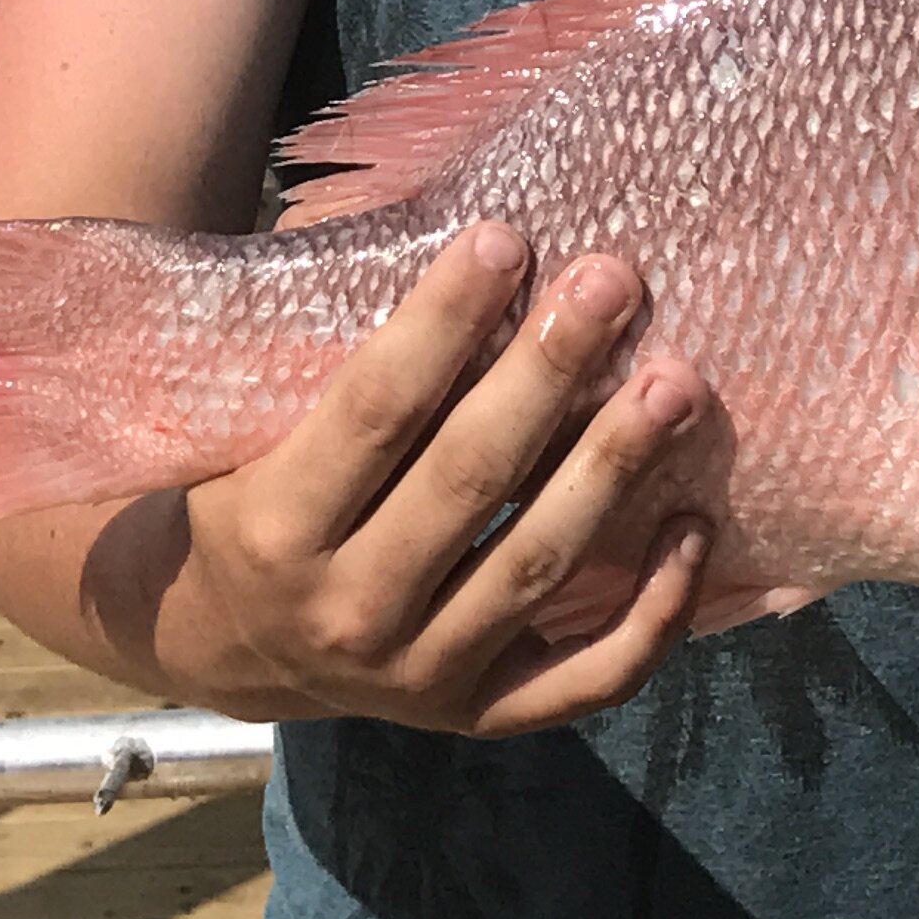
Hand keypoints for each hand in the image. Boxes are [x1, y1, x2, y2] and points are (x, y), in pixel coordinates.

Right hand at [174, 222, 718, 734]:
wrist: (224, 642)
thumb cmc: (249, 485)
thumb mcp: (244, 415)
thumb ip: (320, 333)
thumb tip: (424, 204)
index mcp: (274, 527)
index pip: (375, 410)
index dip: (443, 322)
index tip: (505, 239)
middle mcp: (347, 613)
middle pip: (470, 481)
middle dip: (548, 374)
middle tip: (613, 283)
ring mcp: (421, 675)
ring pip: (539, 568)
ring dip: (614, 469)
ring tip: (677, 383)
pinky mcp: (480, 713)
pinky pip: (587, 676)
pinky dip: (653, 610)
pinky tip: (694, 522)